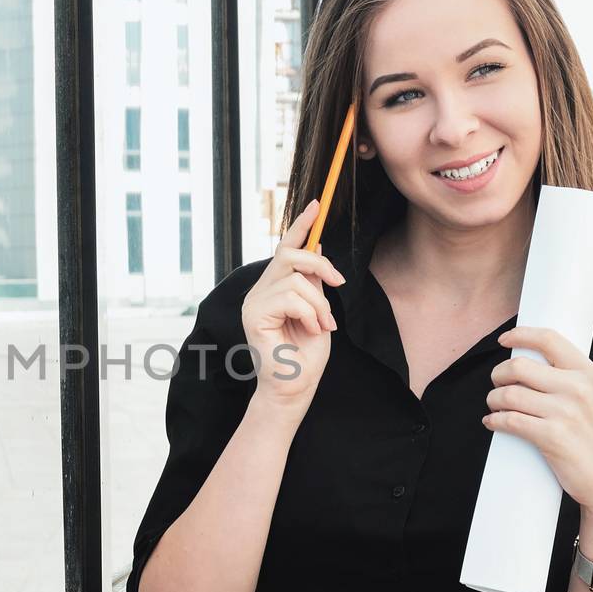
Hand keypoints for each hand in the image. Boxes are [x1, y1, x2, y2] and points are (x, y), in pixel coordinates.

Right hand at [240, 199, 344, 413]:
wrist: (295, 386)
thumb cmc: (306, 354)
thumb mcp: (318, 310)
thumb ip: (313, 281)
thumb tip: (317, 246)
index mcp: (273, 287)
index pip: (285, 248)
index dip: (301, 225)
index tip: (317, 204)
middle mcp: (260, 290)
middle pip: (290, 254)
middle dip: (320, 265)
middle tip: (338, 284)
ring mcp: (254, 302)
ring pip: (296, 279)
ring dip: (319, 303)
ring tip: (322, 325)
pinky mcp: (254, 315)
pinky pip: (291, 297)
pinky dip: (310, 313)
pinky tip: (311, 329)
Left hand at [482, 326, 592, 514]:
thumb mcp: (592, 398)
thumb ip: (567, 378)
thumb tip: (527, 362)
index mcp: (588, 373)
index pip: (549, 339)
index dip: (521, 335)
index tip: (504, 340)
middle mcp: (578, 388)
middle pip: (518, 366)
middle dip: (498, 375)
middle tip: (497, 386)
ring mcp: (565, 412)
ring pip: (508, 394)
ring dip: (493, 400)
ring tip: (495, 407)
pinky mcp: (552, 437)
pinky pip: (509, 420)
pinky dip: (494, 420)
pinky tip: (492, 422)